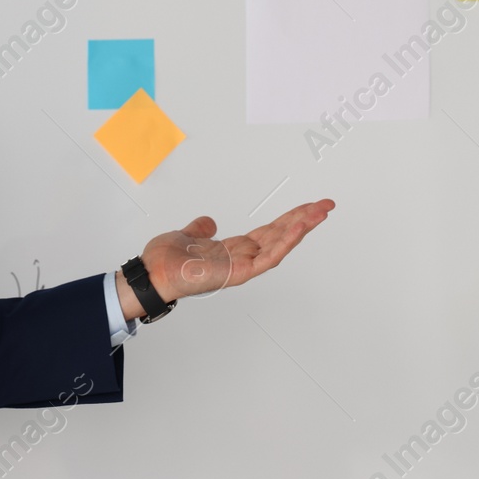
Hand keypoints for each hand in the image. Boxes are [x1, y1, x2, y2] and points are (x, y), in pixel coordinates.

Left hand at [118, 199, 334, 319]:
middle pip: (280, 236)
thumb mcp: (187, 236)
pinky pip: (267, 258)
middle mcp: (242, 258)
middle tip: (326, 205)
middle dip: (304, 220)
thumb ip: (200, 229)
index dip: (289, 219)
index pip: (269, 232)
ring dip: (301, 229)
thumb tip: (209, 222)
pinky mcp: (238, 274)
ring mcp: (242, 267)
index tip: (308, 207)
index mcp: (233, 249)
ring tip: (320, 213)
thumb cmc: (165, 261)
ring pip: (280, 246)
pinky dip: (285, 243)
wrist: (151, 274)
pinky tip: (298, 228)